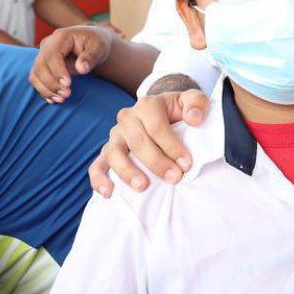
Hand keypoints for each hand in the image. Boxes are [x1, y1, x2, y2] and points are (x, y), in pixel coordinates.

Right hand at [28, 25, 117, 101]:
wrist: (93, 46)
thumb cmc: (97, 44)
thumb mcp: (100, 47)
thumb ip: (91, 56)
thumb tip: (81, 68)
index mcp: (61, 36)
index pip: (52, 54)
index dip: (57, 71)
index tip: (68, 85)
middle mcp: (48, 45)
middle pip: (41, 65)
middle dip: (52, 83)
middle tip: (67, 95)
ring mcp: (43, 56)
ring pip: (36, 74)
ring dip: (46, 89)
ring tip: (61, 99)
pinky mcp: (42, 66)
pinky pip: (36, 80)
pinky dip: (43, 91)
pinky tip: (53, 100)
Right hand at [89, 90, 209, 195]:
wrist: (163, 114)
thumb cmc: (180, 111)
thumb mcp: (193, 100)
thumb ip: (197, 104)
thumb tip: (194, 119)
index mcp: (147, 105)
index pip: (156, 127)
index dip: (172, 146)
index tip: (187, 164)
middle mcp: (127, 118)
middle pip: (138, 141)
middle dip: (157, 162)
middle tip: (175, 178)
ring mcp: (114, 136)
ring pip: (114, 154)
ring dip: (127, 172)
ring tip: (143, 187)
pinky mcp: (106, 153)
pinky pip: (97, 166)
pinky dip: (99, 179)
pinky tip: (109, 193)